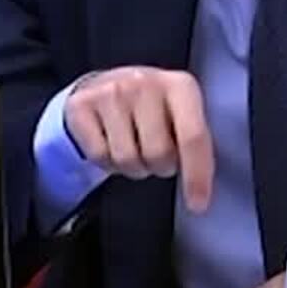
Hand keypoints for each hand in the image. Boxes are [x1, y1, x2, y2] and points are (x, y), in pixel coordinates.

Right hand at [64, 66, 214, 211]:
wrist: (105, 85)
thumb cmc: (151, 107)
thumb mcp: (180, 111)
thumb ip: (195, 139)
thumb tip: (204, 183)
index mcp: (179, 85)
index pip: (193, 136)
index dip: (197, 174)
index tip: (198, 204)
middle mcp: (145, 83)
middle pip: (158, 154)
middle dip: (160, 166)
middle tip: (156, 155)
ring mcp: (111, 92)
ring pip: (126, 159)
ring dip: (133, 166)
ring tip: (134, 147)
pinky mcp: (82, 105)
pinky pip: (99, 156)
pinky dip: (107, 162)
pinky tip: (111, 143)